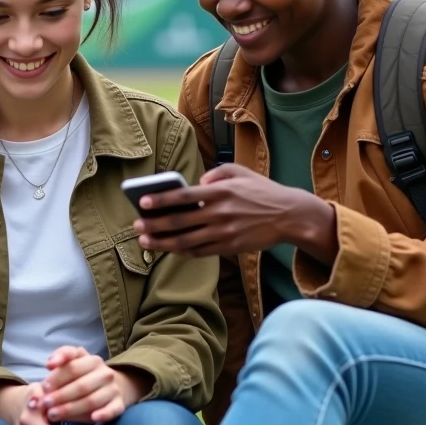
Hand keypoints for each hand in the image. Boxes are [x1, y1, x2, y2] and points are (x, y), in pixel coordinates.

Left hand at [39, 346, 148, 423]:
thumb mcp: (74, 360)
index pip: (73, 368)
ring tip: (54, 415)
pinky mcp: (119, 405)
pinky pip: (113, 410)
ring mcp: (113, 390)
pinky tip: (94, 418)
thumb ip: (62, 356)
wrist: (110, 386)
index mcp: (93, 361)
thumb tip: (50, 363)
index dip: (57, 378)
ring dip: (72, 409)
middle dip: (60, 396)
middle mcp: (105, 374)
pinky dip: (104, 414)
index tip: (43, 387)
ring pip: (92, 400)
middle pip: (81, 386)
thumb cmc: (84, 374)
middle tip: (44, 404)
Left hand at [132, 163, 337, 262]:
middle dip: (154, 225)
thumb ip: (216, 173)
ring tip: (144, 241)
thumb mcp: (241, 171)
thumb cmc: (262, 191)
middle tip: (136, 226)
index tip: (142, 202)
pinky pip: (200, 252)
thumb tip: (196, 183)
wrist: (289, 216)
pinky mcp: (229, 247)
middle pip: (180, 222)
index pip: (184, 196)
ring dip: (162, 243)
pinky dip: (182, 251)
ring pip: (186, 242)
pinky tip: (170, 249)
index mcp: (220, 192)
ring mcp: (224, 233)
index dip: (161, 200)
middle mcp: (220, 214)